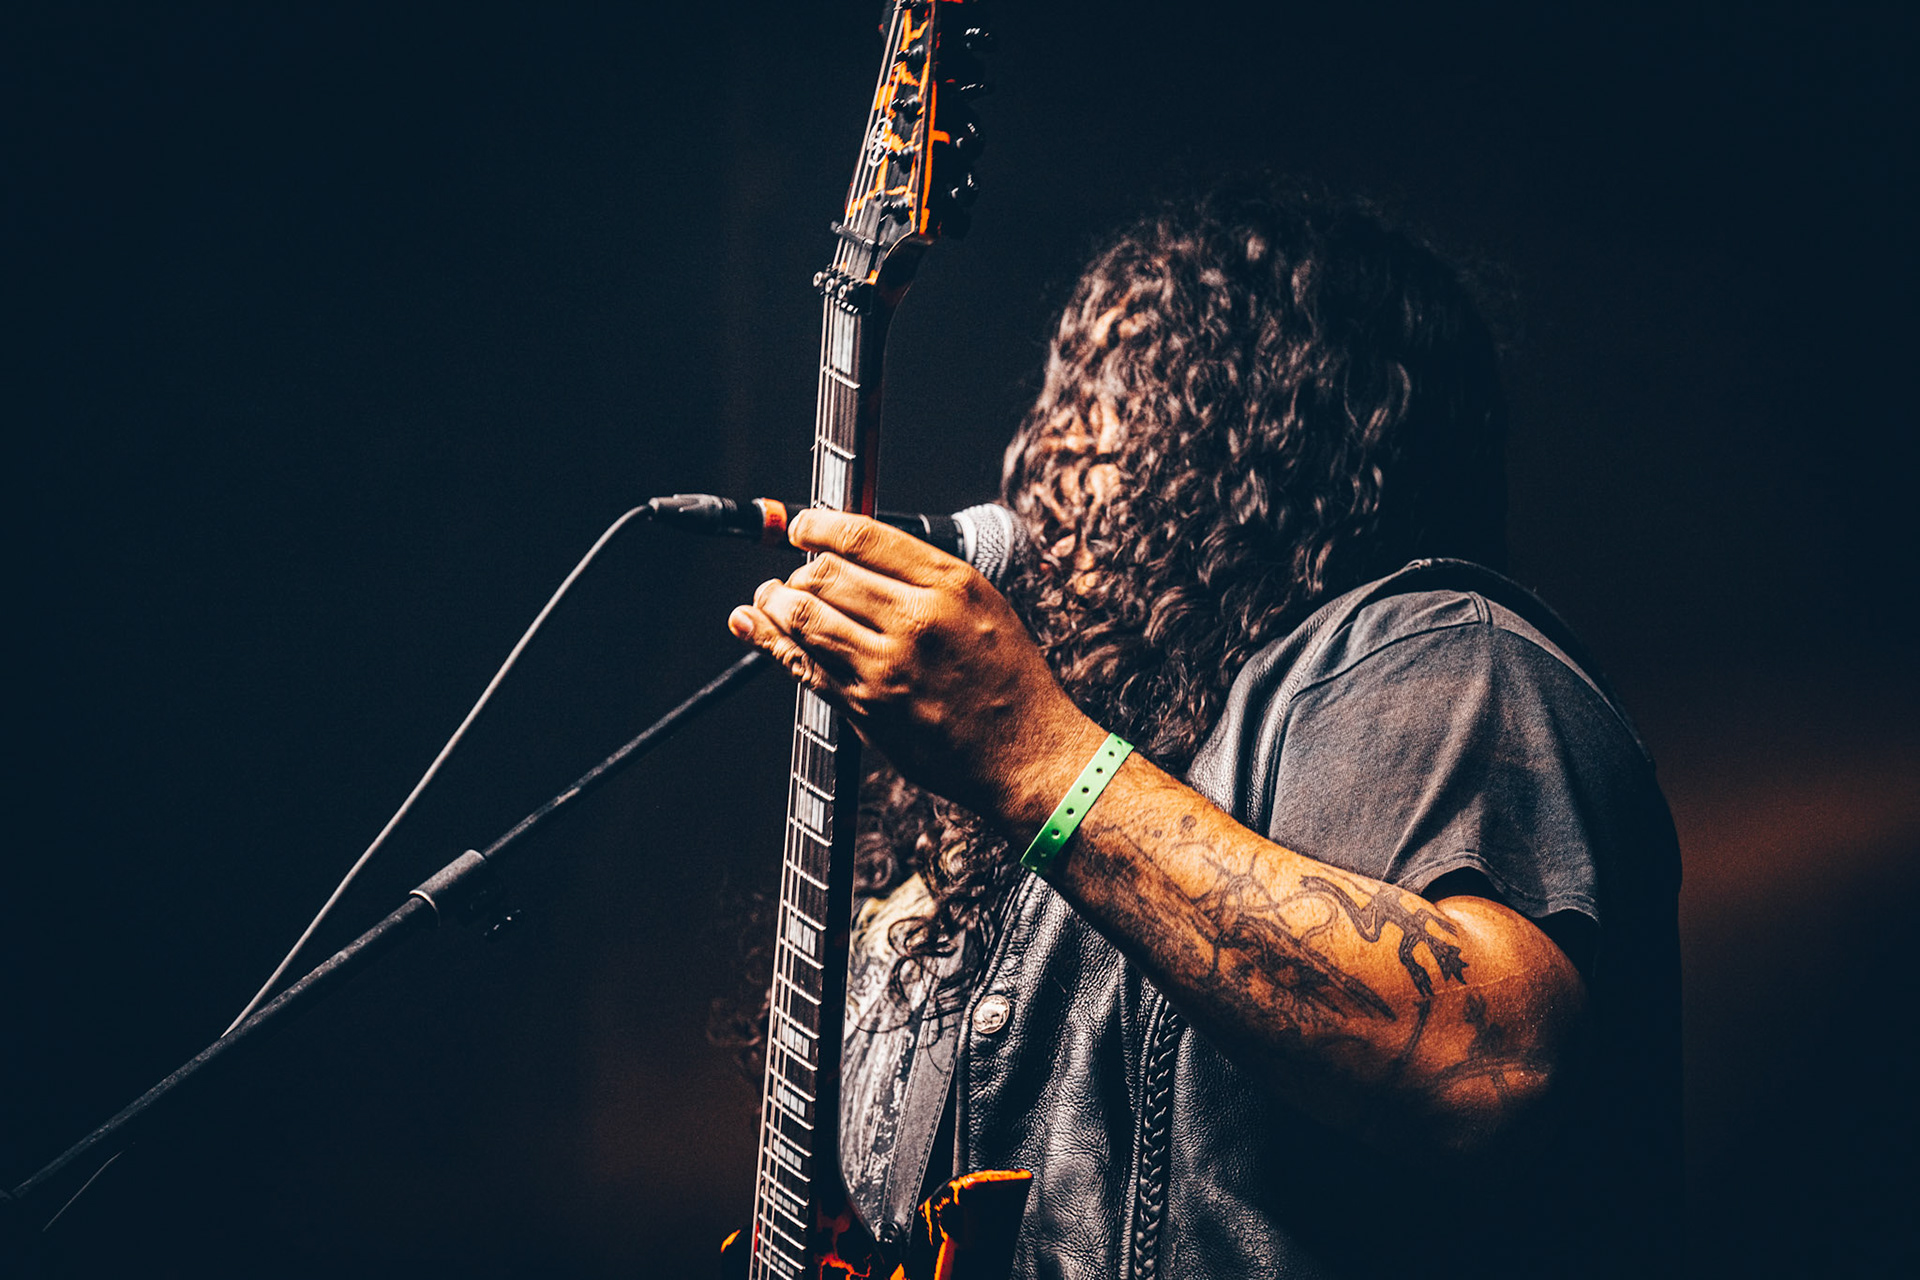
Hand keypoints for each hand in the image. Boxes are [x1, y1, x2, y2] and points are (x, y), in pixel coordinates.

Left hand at [727, 509, 1099, 825]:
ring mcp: (886, 668)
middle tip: (795, 573)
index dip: (819, 525)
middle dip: (798, 569)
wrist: (1025, 754)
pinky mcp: (865, 708)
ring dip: (774, 601)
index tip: (803, 527)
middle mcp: (915, 621)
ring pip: (803, 616)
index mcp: (949, 586)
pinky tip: (751, 624)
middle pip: (825, 574)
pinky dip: (768, 639)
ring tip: (770, 596)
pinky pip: (802, 665)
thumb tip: (857, 551)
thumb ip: (923, 576)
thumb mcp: (984, 604)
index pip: (863, 537)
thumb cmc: (1009, 679)